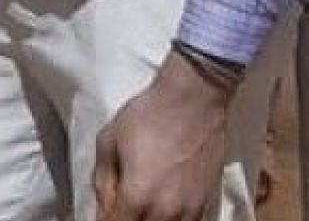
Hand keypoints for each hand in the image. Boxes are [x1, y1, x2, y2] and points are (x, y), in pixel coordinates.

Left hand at [93, 51, 236, 220]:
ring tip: (142, 204)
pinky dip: (172, 219)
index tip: (104, 211)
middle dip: (126, 219)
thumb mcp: (109, 141)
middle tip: (120, 205)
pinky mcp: (206, 202)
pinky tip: (163, 207)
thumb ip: (103, 180)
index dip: (106, 219)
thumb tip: (103, 205)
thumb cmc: (148, 115)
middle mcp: (165, 210)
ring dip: (149, 220)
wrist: (193, 100)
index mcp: (137, 196)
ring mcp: (189, 209)